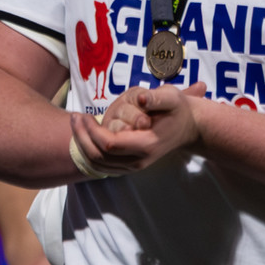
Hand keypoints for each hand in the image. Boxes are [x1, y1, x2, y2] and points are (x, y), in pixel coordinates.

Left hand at [72, 81, 206, 175]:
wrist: (190, 127)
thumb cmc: (179, 109)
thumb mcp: (173, 97)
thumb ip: (158, 98)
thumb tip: (142, 99)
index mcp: (147, 145)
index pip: (109, 145)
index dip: (92, 131)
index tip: (84, 115)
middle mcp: (138, 160)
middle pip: (99, 157)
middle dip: (81, 137)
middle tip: (74, 117)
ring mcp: (133, 166)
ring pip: (97, 165)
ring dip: (82, 144)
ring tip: (76, 123)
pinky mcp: (128, 166)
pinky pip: (102, 165)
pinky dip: (88, 151)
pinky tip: (84, 133)